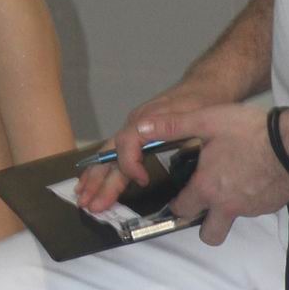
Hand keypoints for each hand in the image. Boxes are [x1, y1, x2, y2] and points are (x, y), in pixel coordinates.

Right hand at [76, 78, 221, 213]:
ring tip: (83, 198)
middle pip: (112, 153)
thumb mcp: (200, 115)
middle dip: (100, 181)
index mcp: (149, 119)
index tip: (142, 181)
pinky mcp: (136, 134)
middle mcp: (135, 124)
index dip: (130, 164)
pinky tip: (90, 182)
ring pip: (108, 154)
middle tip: (90, 204)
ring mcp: (133, 129)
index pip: (128, 142)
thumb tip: (172, 147)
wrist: (205, 85)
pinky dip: (100, 169)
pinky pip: (113, 152)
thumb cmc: (204, 101)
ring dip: (94, 178)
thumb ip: (181, 130)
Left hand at [163, 101, 288, 246]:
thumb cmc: (249, 130)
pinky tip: (256, 176)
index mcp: (206, 188)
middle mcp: (226, 206)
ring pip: (232, 220)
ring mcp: (251, 210)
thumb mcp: (207, 120)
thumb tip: (140, 129)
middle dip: (203, 224)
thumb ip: (172, 126)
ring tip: (234, 181)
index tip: (180, 194)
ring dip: (228, 209)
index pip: (181, 210)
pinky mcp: (271, 207)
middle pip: (208, 235)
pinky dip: (251, 199)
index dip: (177, 203)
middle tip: (206, 201)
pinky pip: (254, 210)